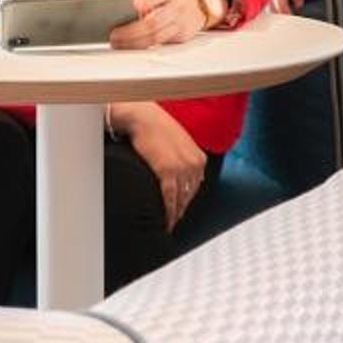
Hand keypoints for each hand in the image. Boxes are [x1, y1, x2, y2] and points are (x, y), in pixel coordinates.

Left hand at [111, 0, 207, 49]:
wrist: (199, 4)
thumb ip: (146, 0)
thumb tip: (123, 14)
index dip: (147, 1)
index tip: (135, 5)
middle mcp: (177, 8)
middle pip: (154, 22)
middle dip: (131, 31)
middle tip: (115, 35)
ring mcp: (181, 24)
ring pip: (156, 37)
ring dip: (134, 42)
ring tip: (118, 43)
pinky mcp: (181, 38)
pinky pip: (160, 44)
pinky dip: (143, 45)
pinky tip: (131, 46)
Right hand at [114, 102, 208, 228]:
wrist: (143, 117)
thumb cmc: (156, 127)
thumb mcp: (179, 143)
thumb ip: (185, 159)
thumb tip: (184, 178)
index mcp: (199, 158)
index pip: (196, 186)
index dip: (188, 200)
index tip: (181, 209)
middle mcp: (194, 164)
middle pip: (189, 195)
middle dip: (182, 209)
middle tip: (174, 221)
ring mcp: (182, 168)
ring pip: (180, 199)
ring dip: (175, 214)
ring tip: (168, 224)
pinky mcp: (167, 171)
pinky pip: (169, 198)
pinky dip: (168, 212)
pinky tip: (165, 220)